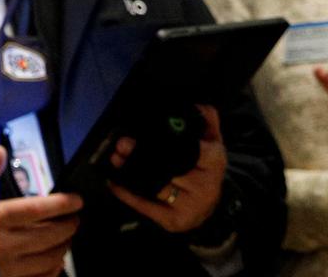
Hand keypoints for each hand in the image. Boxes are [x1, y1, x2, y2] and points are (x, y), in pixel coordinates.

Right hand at [0, 145, 83, 276]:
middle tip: (75, 217)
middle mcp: (5, 244)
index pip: (37, 209)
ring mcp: (10, 266)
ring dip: (64, 246)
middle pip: (49, 235)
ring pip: (50, 258)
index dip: (61, 204)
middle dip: (69, 225)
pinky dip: (54, 268)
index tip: (76, 200)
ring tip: (67, 236)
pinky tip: (55, 260)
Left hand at [105, 104, 227, 232]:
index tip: (145, 128)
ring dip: (130, 171)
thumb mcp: (212, 143)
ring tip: (115, 158)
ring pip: (155, 186)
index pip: (190, 148)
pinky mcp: (175, 221)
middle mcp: (205, 186)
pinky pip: (147, 207)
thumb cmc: (206, 169)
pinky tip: (113, 182)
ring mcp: (190, 206)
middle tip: (121, 144)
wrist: (212, 208)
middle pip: (168, 167)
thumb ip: (206, 121)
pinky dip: (127, 194)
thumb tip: (196, 105)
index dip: (165, 139)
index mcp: (214, 162)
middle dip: (140, 154)